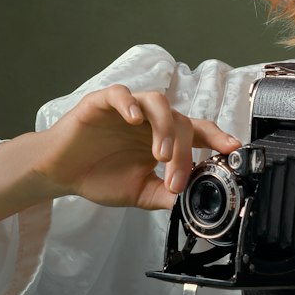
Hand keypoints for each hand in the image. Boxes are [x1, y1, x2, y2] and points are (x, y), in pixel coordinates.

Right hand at [35, 83, 241, 211]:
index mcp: (163, 138)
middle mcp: (150, 120)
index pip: (198, 132)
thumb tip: (193, 201)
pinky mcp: (102, 102)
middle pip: (181, 121)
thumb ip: (167, 194)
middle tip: (175, 177)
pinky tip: (133, 120)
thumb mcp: (140, 192)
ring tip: (160, 155)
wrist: (61, 173)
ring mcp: (128, 109)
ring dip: (165, 128)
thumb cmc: (100, 176)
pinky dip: (130, 104)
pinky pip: (121, 93)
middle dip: (184, 152)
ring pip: (158, 103)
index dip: (217, 138)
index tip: (232, 149)